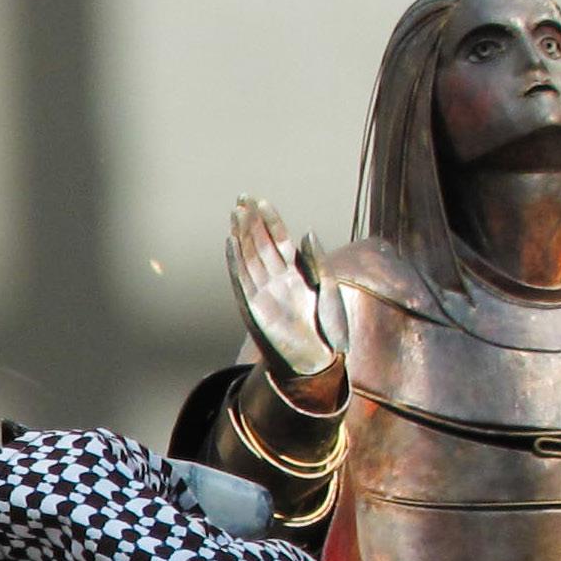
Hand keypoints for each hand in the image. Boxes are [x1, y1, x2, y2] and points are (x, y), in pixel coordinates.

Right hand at [225, 196, 345, 393]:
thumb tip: (307, 231)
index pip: (279, 239)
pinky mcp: (254, 307)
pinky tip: (230, 243)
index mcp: (296, 273)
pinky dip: (235, 261)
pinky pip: (242, 279)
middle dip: (251, 221)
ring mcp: (264, 292)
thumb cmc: (327, 328)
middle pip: (260, 244)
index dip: (270, 220)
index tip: (261, 200)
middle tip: (241, 197)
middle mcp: (277, 280)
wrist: (317, 362)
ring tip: (235, 213)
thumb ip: (317, 261)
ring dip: (241, 235)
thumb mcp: (329, 289)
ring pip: (249, 257)